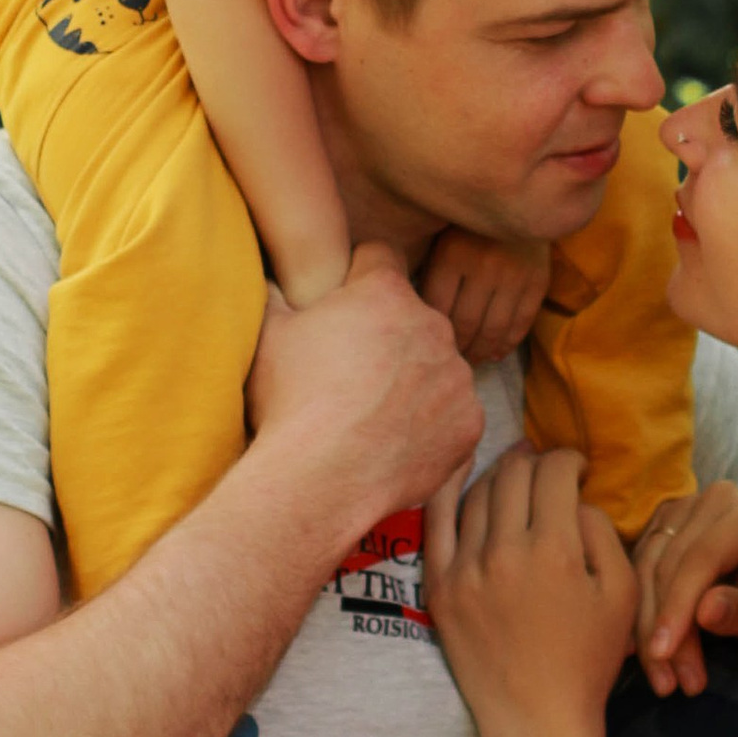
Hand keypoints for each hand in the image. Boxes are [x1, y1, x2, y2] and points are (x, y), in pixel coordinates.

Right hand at [248, 242, 479, 519]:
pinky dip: (432, 424)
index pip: (380, 257)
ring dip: (414, 380)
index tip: (343, 306)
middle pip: (412, 315)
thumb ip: (275, 292)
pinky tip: (396, 442)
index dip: (358, 277)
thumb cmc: (290, 402)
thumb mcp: (268, 334)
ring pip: (437, 365)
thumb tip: (273, 276)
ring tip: (373, 414)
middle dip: (389, 334)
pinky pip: (453, 413)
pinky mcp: (469, 421)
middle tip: (353, 372)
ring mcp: (457, 375)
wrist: (320, 479)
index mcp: (385, 292)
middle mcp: (432, 324)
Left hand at [422, 225, 552, 367]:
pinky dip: (508, 344)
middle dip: (456, 348)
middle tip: (448, 360)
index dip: (430, 332)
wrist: (521, 195)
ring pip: (494, 329)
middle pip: (465, 323)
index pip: (437, 309)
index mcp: (452, 254)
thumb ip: (426, 269)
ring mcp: (514, 275)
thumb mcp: (439, 235)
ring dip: (480, 352)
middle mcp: (484, 266)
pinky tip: (495, 353)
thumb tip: (409, 313)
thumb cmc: (466, 220)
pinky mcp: (538, 281)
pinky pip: (521, 322)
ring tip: (470, 361)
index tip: (426, 343)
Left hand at [424, 444, 635, 736]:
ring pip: (479, 492)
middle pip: (515, 475)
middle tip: (546, 470)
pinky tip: (458, 471)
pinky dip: (447, 488)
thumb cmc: (588, 660)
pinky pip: (435, 521)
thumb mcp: (621, 594)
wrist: (536, 718)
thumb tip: (574, 499)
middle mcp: (505, 550)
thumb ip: (601, 533)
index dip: (569, 460)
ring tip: (515, 475)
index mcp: (555, 550)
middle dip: (536, 461)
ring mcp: (466, 567)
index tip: (577, 469)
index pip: (555, 473)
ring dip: (501, 474)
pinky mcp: (439, 585)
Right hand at [631, 484, 737, 696]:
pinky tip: (638, 651)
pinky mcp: (665, 525)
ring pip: (648, 566)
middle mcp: (718, 498)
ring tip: (663, 680)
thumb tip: (705, 610)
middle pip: (671, 563)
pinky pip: (639, 567)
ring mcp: (687, 508)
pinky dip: (638, 611)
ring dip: (646, 626)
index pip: (702, 558)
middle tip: (669, 684)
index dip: (678, 607)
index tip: (664, 654)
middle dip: (664, 627)